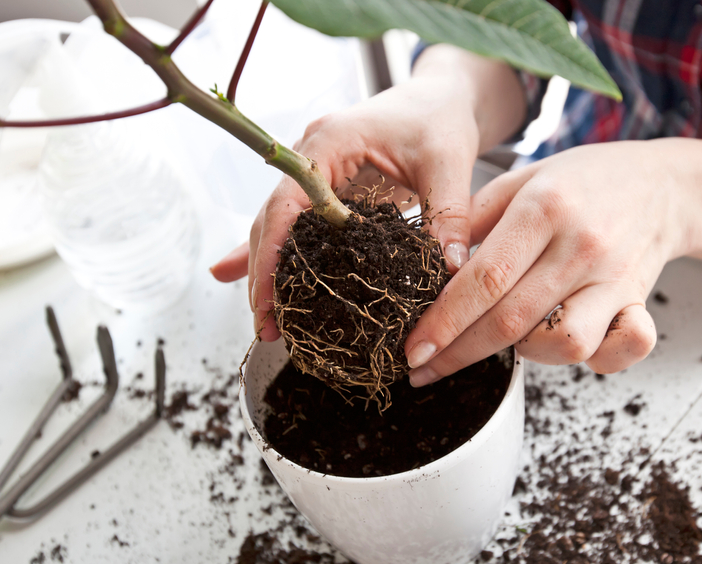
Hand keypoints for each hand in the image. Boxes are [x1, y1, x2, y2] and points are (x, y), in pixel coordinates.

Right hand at [211, 46, 526, 339]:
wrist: (441, 98)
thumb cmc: (440, 119)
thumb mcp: (449, 164)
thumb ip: (448, 213)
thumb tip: (448, 269)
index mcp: (331, 142)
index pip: (287, 202)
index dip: (271, 252)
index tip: (266, 297)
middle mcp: (311, 155)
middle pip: (271, 219)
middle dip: (263, 274)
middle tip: (265, 326)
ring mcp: (314, 172)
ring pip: (277, 226)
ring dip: (269, 271)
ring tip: (266, 323)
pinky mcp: (326, 189)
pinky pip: (295, 226)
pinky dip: (277, 256)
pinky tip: (253, 287)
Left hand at [403, 135, 701, 385]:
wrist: (663, 184)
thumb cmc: (583, 181)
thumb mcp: (521, 178)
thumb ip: (473, 219)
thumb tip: (425, 265)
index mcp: (543, 208)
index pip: (484, 278)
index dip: (444, 321)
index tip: (414, 349)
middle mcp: (581, 245)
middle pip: (512, 319)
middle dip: (460, 353)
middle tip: (425, 369)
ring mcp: (615, 277)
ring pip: (566, 343)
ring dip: (526, 354)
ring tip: (505, 341)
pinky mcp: (640, 300)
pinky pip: (626, 347)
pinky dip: (598, 358)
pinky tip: (568, 346)